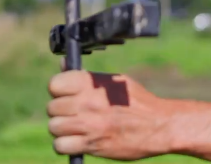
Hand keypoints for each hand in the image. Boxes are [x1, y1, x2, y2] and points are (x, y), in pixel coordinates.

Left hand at [47, 70, 171, 160]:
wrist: (159, 126)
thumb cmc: (138, 102)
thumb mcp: (115, 81)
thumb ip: (87, 76)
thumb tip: (62, 64)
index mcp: (92, 83)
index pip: (55, 84)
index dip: (58, 90)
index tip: (66, 95)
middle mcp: (88, 102)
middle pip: (52, 107)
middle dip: (61, 111)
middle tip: (75, 113)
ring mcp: (88, 124)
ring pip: (54, 127)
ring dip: (63, 129)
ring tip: (77, 128)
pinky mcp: (91, 145)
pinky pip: (60, 146)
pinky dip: (66, 145)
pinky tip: (77, 141)